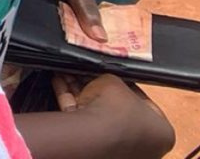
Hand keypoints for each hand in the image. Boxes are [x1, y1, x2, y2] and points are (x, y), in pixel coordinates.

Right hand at [51, 75, 174, 158]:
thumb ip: (110, 79)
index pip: (144, 102)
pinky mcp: (96, 148)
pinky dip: (71, 101)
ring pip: (98, 113)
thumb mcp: (115, 81)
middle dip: (99, 88)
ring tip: (67, 72)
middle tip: (86, 72)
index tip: (113, 73)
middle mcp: (143, 144)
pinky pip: (83, 119)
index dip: (126, 83)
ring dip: (81, 91)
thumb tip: (100, 78)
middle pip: (118, 108)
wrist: (93, 136)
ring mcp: (119, 148)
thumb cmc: (115, 111)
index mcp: (160, 131)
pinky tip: (59, 82)